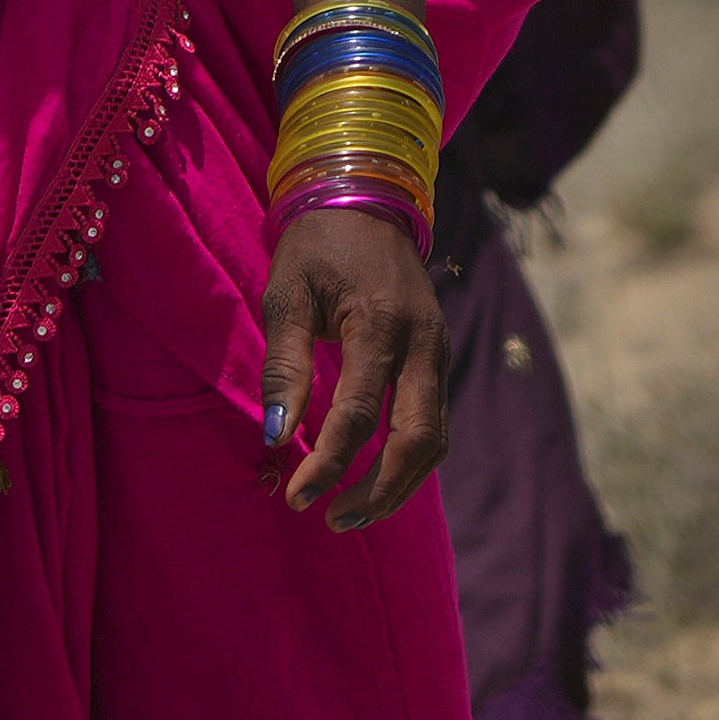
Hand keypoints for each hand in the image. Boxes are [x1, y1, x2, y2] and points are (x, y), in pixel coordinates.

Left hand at [258, 206, 445, 529]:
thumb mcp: (287, 293)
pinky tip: (376, 478)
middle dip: (378, 490)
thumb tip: (278, 435)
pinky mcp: (440, 357)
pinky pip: (435, 421)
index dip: (330, 463)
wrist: (368, 200)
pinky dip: (409, 459)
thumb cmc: (317, 246)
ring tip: (353, 513)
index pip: (359, 413)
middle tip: (334, 519)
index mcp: (380, 322)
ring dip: (399, 485)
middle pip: (417, 439)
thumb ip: (287, 364)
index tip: (297, 496)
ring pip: (436, 439)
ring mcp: (440, 350)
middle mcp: (423, 341)